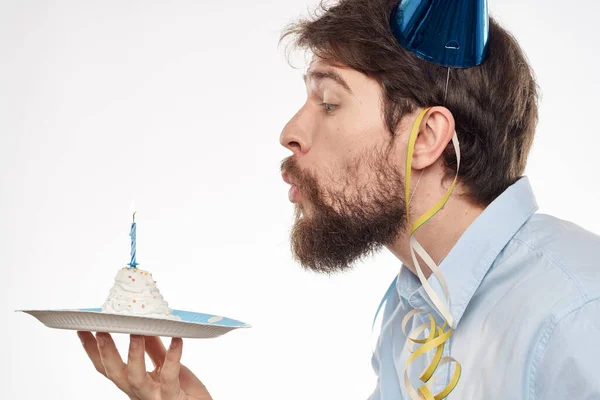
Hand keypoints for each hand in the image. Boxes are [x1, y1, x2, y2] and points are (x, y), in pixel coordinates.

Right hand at [77, 331, 212, 399]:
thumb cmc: (184, 391)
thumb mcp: (164, 365)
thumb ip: (153, 348)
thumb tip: (143, 325)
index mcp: (134, 382)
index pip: (108, 366)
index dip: (93, 350)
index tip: (83, 329)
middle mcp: (139, 391)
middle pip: (115, 373)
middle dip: (105, 352)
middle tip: (101, 330)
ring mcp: (154, 396)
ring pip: (136, 378)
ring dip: (133, 355)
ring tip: (135, 333)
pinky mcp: (172, 397)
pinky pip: (170, 376)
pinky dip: (174, 356)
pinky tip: (177, 340)